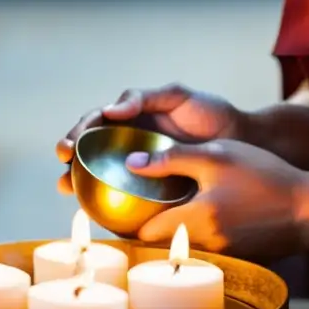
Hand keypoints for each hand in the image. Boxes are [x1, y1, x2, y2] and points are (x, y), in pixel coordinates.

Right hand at [57, 83, 243, 194]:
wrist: (244, 141)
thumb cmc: (212, 115)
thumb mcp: (178, 96)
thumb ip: (145, 98)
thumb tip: (111, 111)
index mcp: (133, 119)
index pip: (95, 123)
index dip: (77, 131)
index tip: (67, 145)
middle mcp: (131, 144)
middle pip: (91, 149)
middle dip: (70, 155)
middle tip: (64, 162)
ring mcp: (142, 168)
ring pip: (102, 174)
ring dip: (79, 181)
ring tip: (67, 187)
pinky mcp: (155, 190)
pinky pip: (127, 197)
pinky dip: (109, 204)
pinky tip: (98, 212)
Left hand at [127, 139, 308, 259]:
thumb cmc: (266, 177)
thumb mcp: (218, 155)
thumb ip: (172, 158)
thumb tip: (132, 164)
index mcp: (193, 221)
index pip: (141, 233)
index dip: (126, 220)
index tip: (119, 205)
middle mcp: (202, 247)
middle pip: (159, 244)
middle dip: (147, 226)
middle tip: (139, 204)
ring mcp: (220, 256)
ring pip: (181, 246)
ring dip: (173, 230)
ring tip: (168, 206)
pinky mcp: (236, 257)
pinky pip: (204, 248)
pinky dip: (197, 234)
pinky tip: (205, 213)